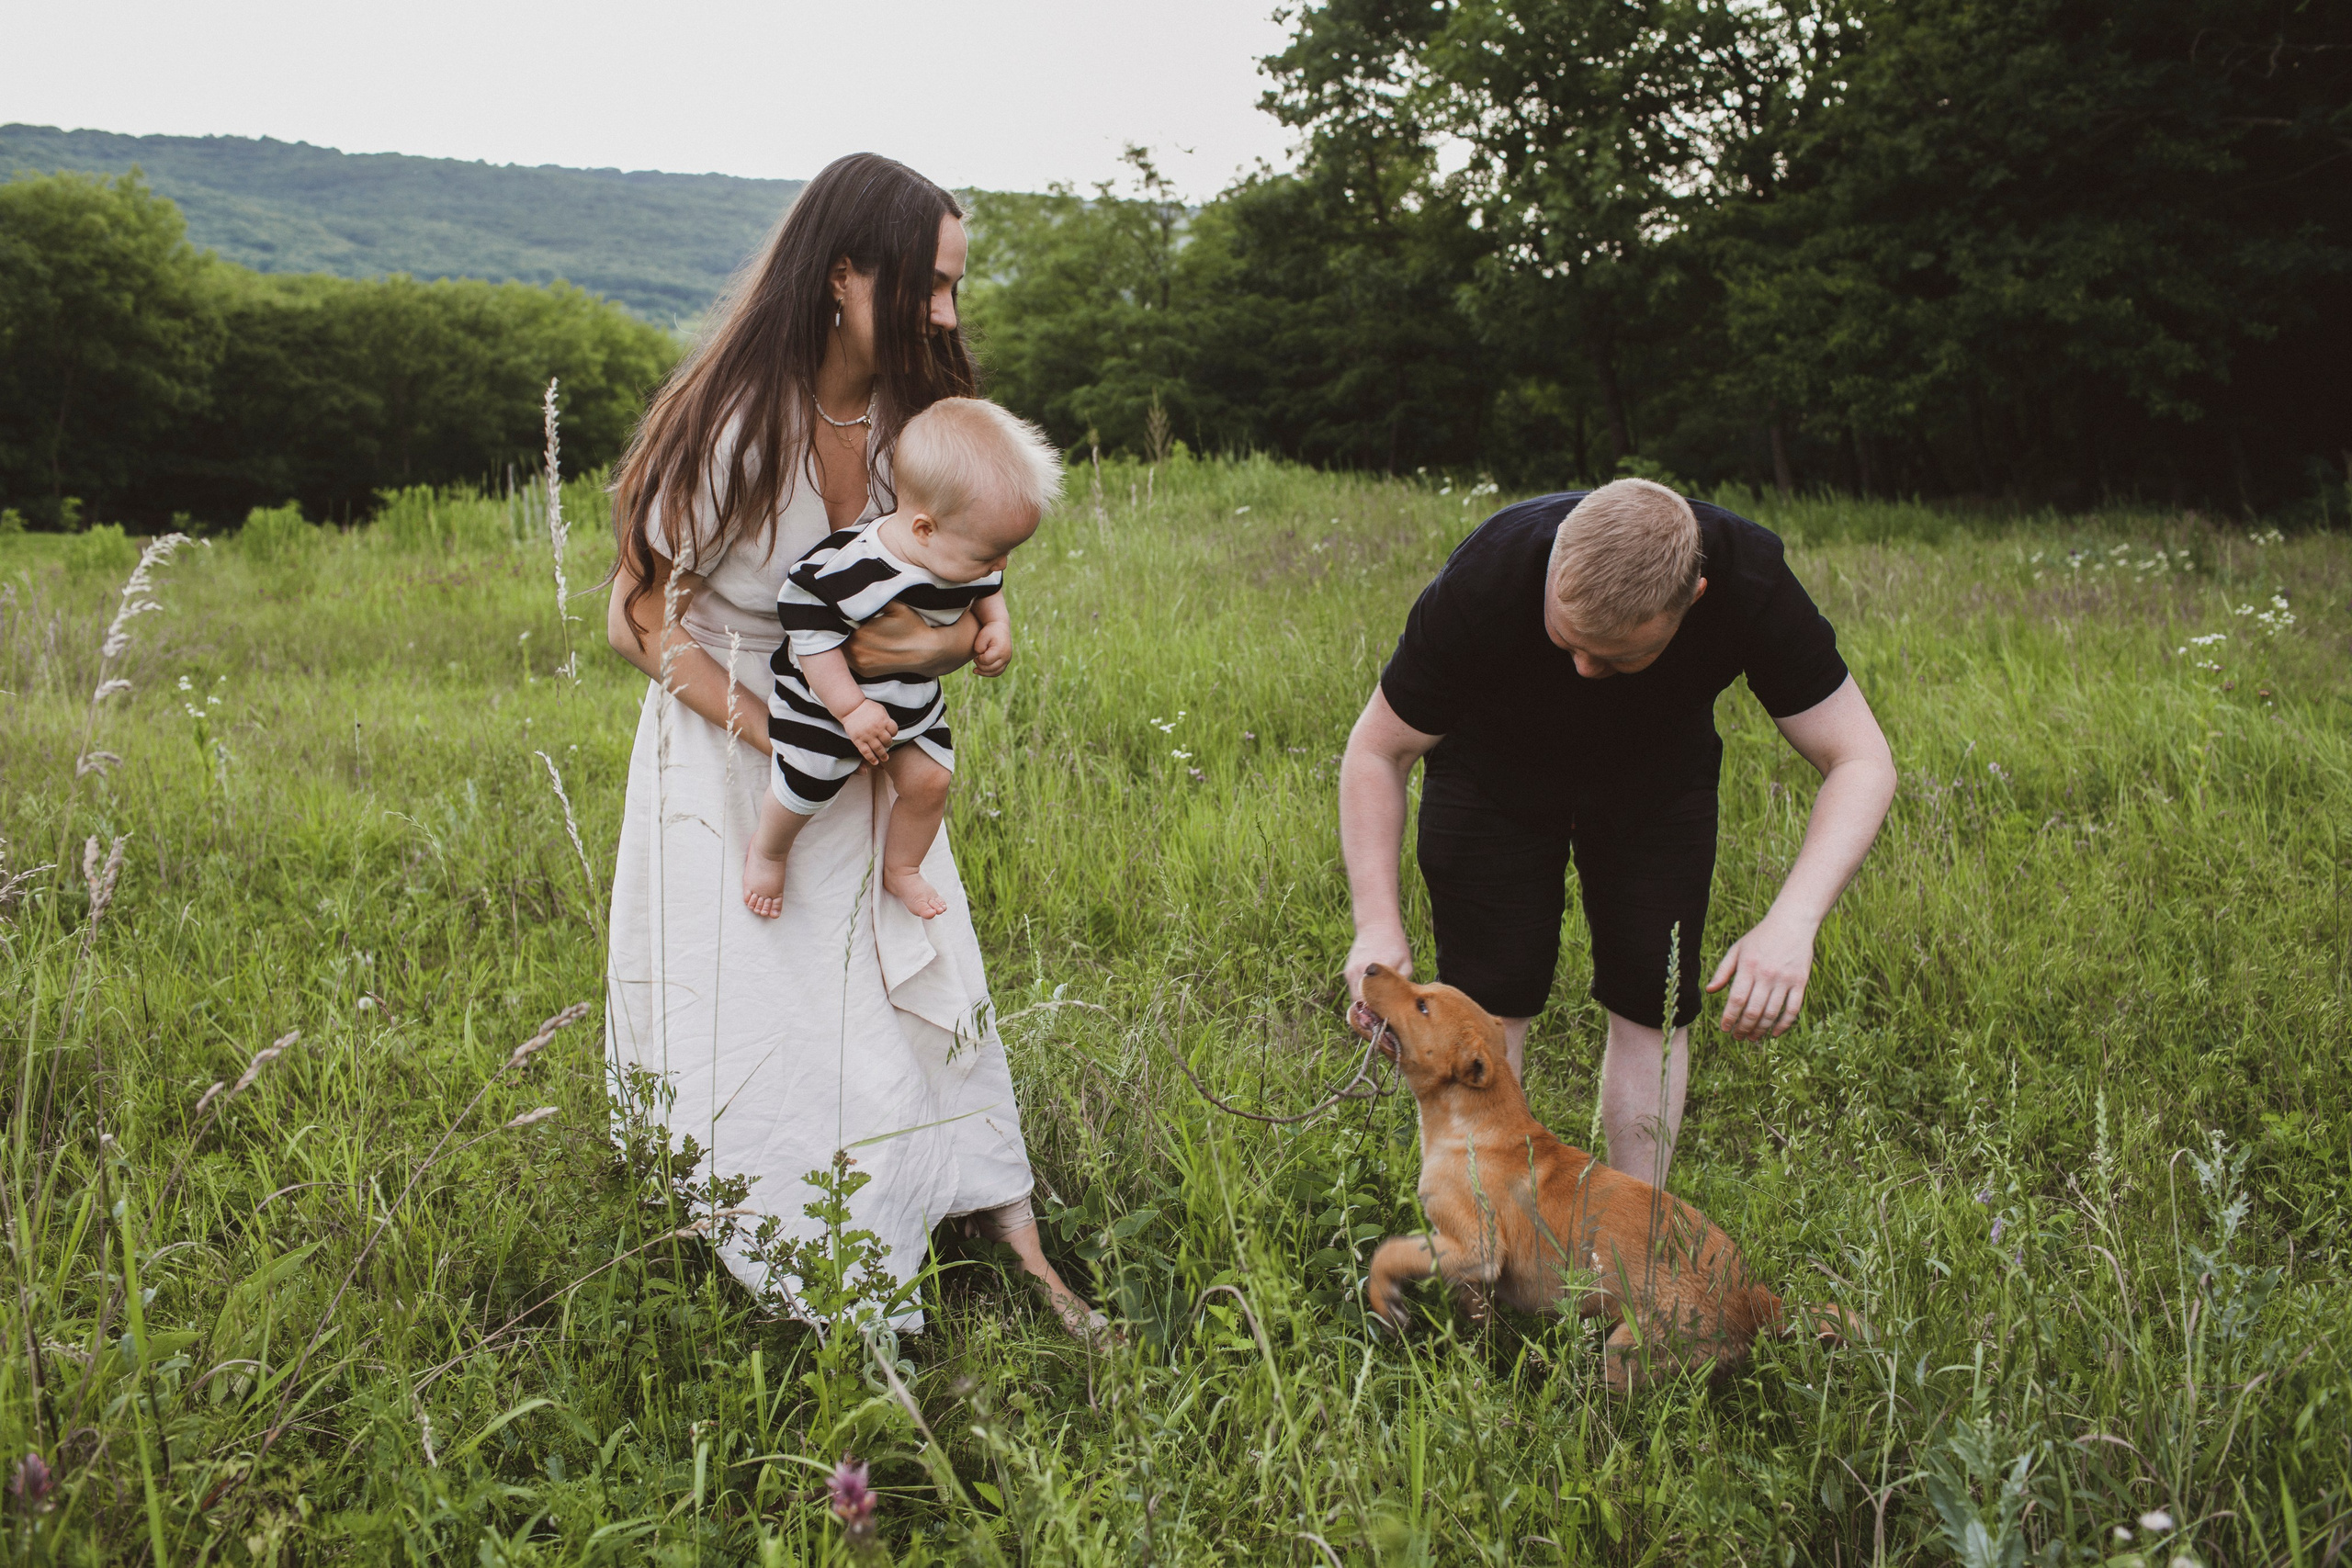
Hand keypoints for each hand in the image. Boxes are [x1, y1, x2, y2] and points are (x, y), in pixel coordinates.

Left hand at [842, 602, 978, 681]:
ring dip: (847, 638)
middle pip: (841, 634)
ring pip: (843, 647)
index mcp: (859, 634)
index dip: (843, 613)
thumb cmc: (912, 627)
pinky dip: (853, 650)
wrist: (926, 652)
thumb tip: (857, 589)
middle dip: (845, 626)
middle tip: (851, 618)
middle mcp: (856, 651)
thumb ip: (874, 597)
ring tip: (857, 629)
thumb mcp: (895, 605)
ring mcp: (860, 664)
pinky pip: (850, 659)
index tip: (848, 609)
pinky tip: (863, 643)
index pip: (842, 620)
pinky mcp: (864, 671)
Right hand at [842, 700, 897, 766]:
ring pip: (878, 749)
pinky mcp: (858, 740)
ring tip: (885, 758)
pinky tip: (875, 762)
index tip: (891, 734)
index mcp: (883, 720)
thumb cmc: (867, 708)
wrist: (851, 708)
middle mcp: (876, 729)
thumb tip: (891, 730)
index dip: (893, 733)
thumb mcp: (880, 710)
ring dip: (883, 755)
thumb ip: (886, 719)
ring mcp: (867, 735)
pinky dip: (871, 758)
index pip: (894, 731)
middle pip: (887, 741)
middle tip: (887, 745)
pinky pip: (866, 752)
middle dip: (888, 744)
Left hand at [972, 620, 1010, 676]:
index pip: (986, 661)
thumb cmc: (989, 631)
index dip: (978, 659)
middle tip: (975, 659)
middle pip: (990, 668)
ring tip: (975, 669)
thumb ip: (978, 648)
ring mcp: (1007, 660)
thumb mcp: (982, 636)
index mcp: (1000, 650)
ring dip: (984, 673)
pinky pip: (998, 672)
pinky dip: (990, 673)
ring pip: (995, 673)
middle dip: (980, 666)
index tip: (976, 654)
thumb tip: (980, 659)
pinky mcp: (1006, 662)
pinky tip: (982, 671)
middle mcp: (1006, 657)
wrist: (1000, 627)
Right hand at [1342, 928, 1412, 1037]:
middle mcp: (1355, 976)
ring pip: (1356, 1002)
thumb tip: (1406, 1008)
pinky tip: (1376, 1002)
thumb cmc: (1395, 944)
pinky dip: (1364, 999)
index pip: (1369, 1008)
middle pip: (1359, 1009)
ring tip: (1381, 1020)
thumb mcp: (1406, 965)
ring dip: (1367, 1010)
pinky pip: (1355, 992)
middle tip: (1385, 1032)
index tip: (1388, 1033)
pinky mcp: (1348, 972)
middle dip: (1370, 1021)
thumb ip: (1402, 986)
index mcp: (1369, 975)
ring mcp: (1349, 974)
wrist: (1376, 924)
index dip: (1377, 1023)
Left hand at [1705, 911, 1815, 1039]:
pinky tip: (1775, 1033)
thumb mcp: (1737, 949)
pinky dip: (1784, 1025)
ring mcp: (1785, 979)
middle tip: (1738, 1037)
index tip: (1724, 1028)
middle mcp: (1766, 975)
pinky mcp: (1800, 982)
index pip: (1736, 999)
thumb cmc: (1760, 938)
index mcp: (1748, 967)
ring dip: (1761, 1030)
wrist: (1792, 923)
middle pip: (1753, 1010)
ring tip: (1753, 1038)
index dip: (1729, 1017)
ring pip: (1771, 1013)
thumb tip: (1710, 990)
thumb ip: (1723, 970)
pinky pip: (1793, 1009)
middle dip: (1743, 1028)